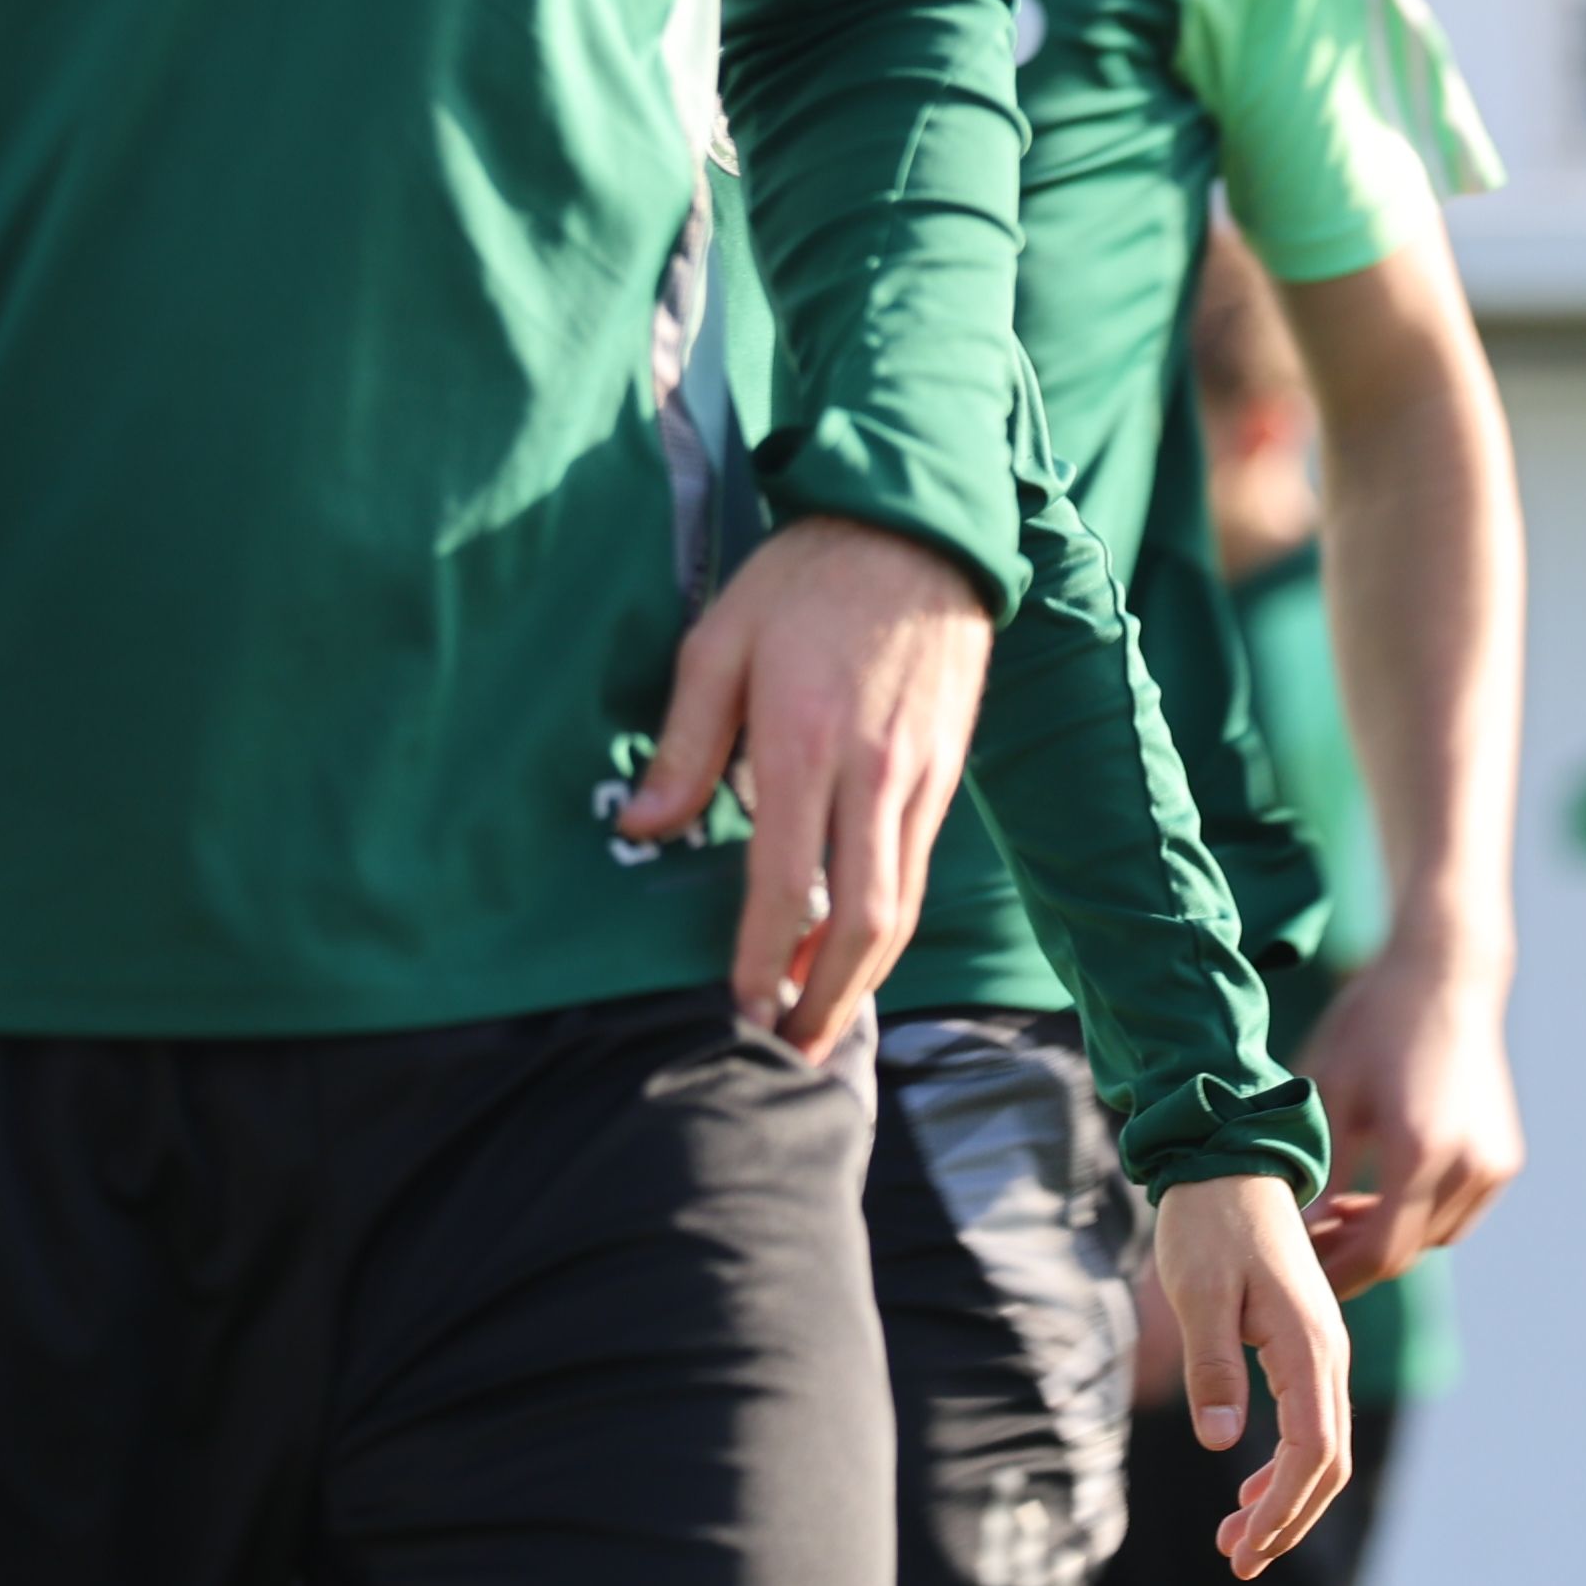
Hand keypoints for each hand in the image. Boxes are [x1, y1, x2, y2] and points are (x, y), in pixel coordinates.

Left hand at [616, 513, 992, 1061]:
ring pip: (902, 909)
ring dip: (862, 981)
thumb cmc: (802, 581)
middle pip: (863, 923)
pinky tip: (853, 952)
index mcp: (806, 744)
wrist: (916, 530)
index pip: (786, 886)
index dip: (764, 963)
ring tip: (818, 1025)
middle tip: (786, 1055)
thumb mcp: (719, 641)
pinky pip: (918, 871)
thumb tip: (641, 830)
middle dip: (824, 1002)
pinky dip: (888, 929)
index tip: (739, 1014)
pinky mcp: (944, 774)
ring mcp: (918, 779)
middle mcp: (873, 775)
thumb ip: (683, 744)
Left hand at [1155, 1171, 1357, 1576]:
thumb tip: (1221, 1443)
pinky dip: (1284, 1466)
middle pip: (1327, 1463)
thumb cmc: (1208, 1223)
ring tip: (1237, 1541)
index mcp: (1309, 1346)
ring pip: (1321, 1448)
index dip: (1282, 1509)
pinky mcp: (1305, 1344)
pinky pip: (1309, 1421)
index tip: (1243, 1549)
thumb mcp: (1198, 1293)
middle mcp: (1329, 1354)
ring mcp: (1322, 1349)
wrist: (1228, 1161)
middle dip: (1286, 1520)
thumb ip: (1213, 1367)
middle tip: (1237, 1561)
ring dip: (1285, 1500)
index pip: (1312, 1452)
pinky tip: (1249, 1489)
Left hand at [1299, 935, 1524, 1294]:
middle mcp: (1467, 1166)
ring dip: (1390, 1238)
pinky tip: (1381, 1194)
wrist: (1444, 976)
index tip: (1299, 1279)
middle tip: (1309, 1253)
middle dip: (1357, 1259)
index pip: (1379, 1251)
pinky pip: (1459, 1212)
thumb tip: (1297, 1231)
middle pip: (1409, 1250)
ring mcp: (1493, 1164)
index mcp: (1418, 1151)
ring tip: (1340, 1217)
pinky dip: (1421, 1216)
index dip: (1338, 1275)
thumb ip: (1318, 1169)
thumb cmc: (1374, 1024)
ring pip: (1436, 1236)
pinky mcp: (1505, 1157)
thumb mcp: (1330, 1092)